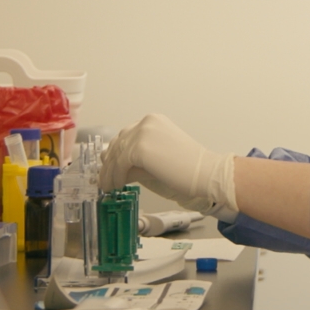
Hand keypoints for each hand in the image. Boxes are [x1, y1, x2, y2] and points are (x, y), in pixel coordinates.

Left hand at [99, 114, 237, 220]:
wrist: (206, 173)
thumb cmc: (187, 169)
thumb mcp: (157, 157)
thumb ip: (137, 158)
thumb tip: (116, 169)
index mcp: (152, 121)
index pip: (124, 136)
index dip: (114, 154)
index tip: (108, 168)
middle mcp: (146, 122)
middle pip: (117, 144)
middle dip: (109, 164)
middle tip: (104, 180)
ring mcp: (143, 132)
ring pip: (116, 155)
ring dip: (109, 173)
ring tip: (108, 187)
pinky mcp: (140, 147)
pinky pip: (120, 164)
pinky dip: (116, 177)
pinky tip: (117, 187)